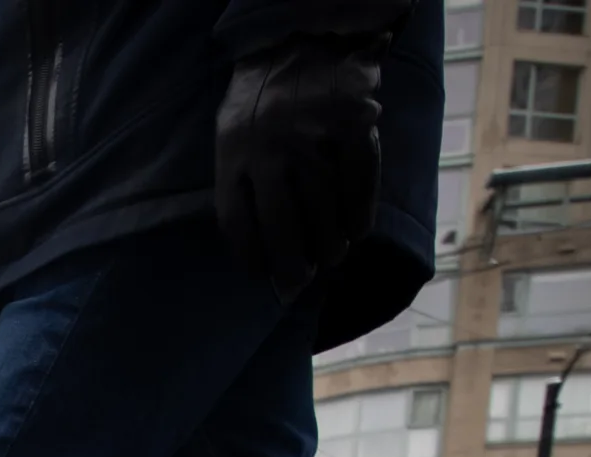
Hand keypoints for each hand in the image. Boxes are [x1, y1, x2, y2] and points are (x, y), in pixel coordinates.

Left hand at [215, 32, 388, 301]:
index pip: (237, 223)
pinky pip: (359, 182)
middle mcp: (271, 149)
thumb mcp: (231, 133)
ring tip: (329, 258)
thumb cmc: (260, 98)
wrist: (301, 37)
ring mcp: (313, 137)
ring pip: (324, 209)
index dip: (251, 258)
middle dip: (292, 265)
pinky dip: (359, 213)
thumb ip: (238, 182)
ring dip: (328, 244)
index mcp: (234, 152)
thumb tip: (254, 249)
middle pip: (282, 225)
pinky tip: (356, 231)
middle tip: (299, 284)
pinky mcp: (352, 125)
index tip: (262, 279)